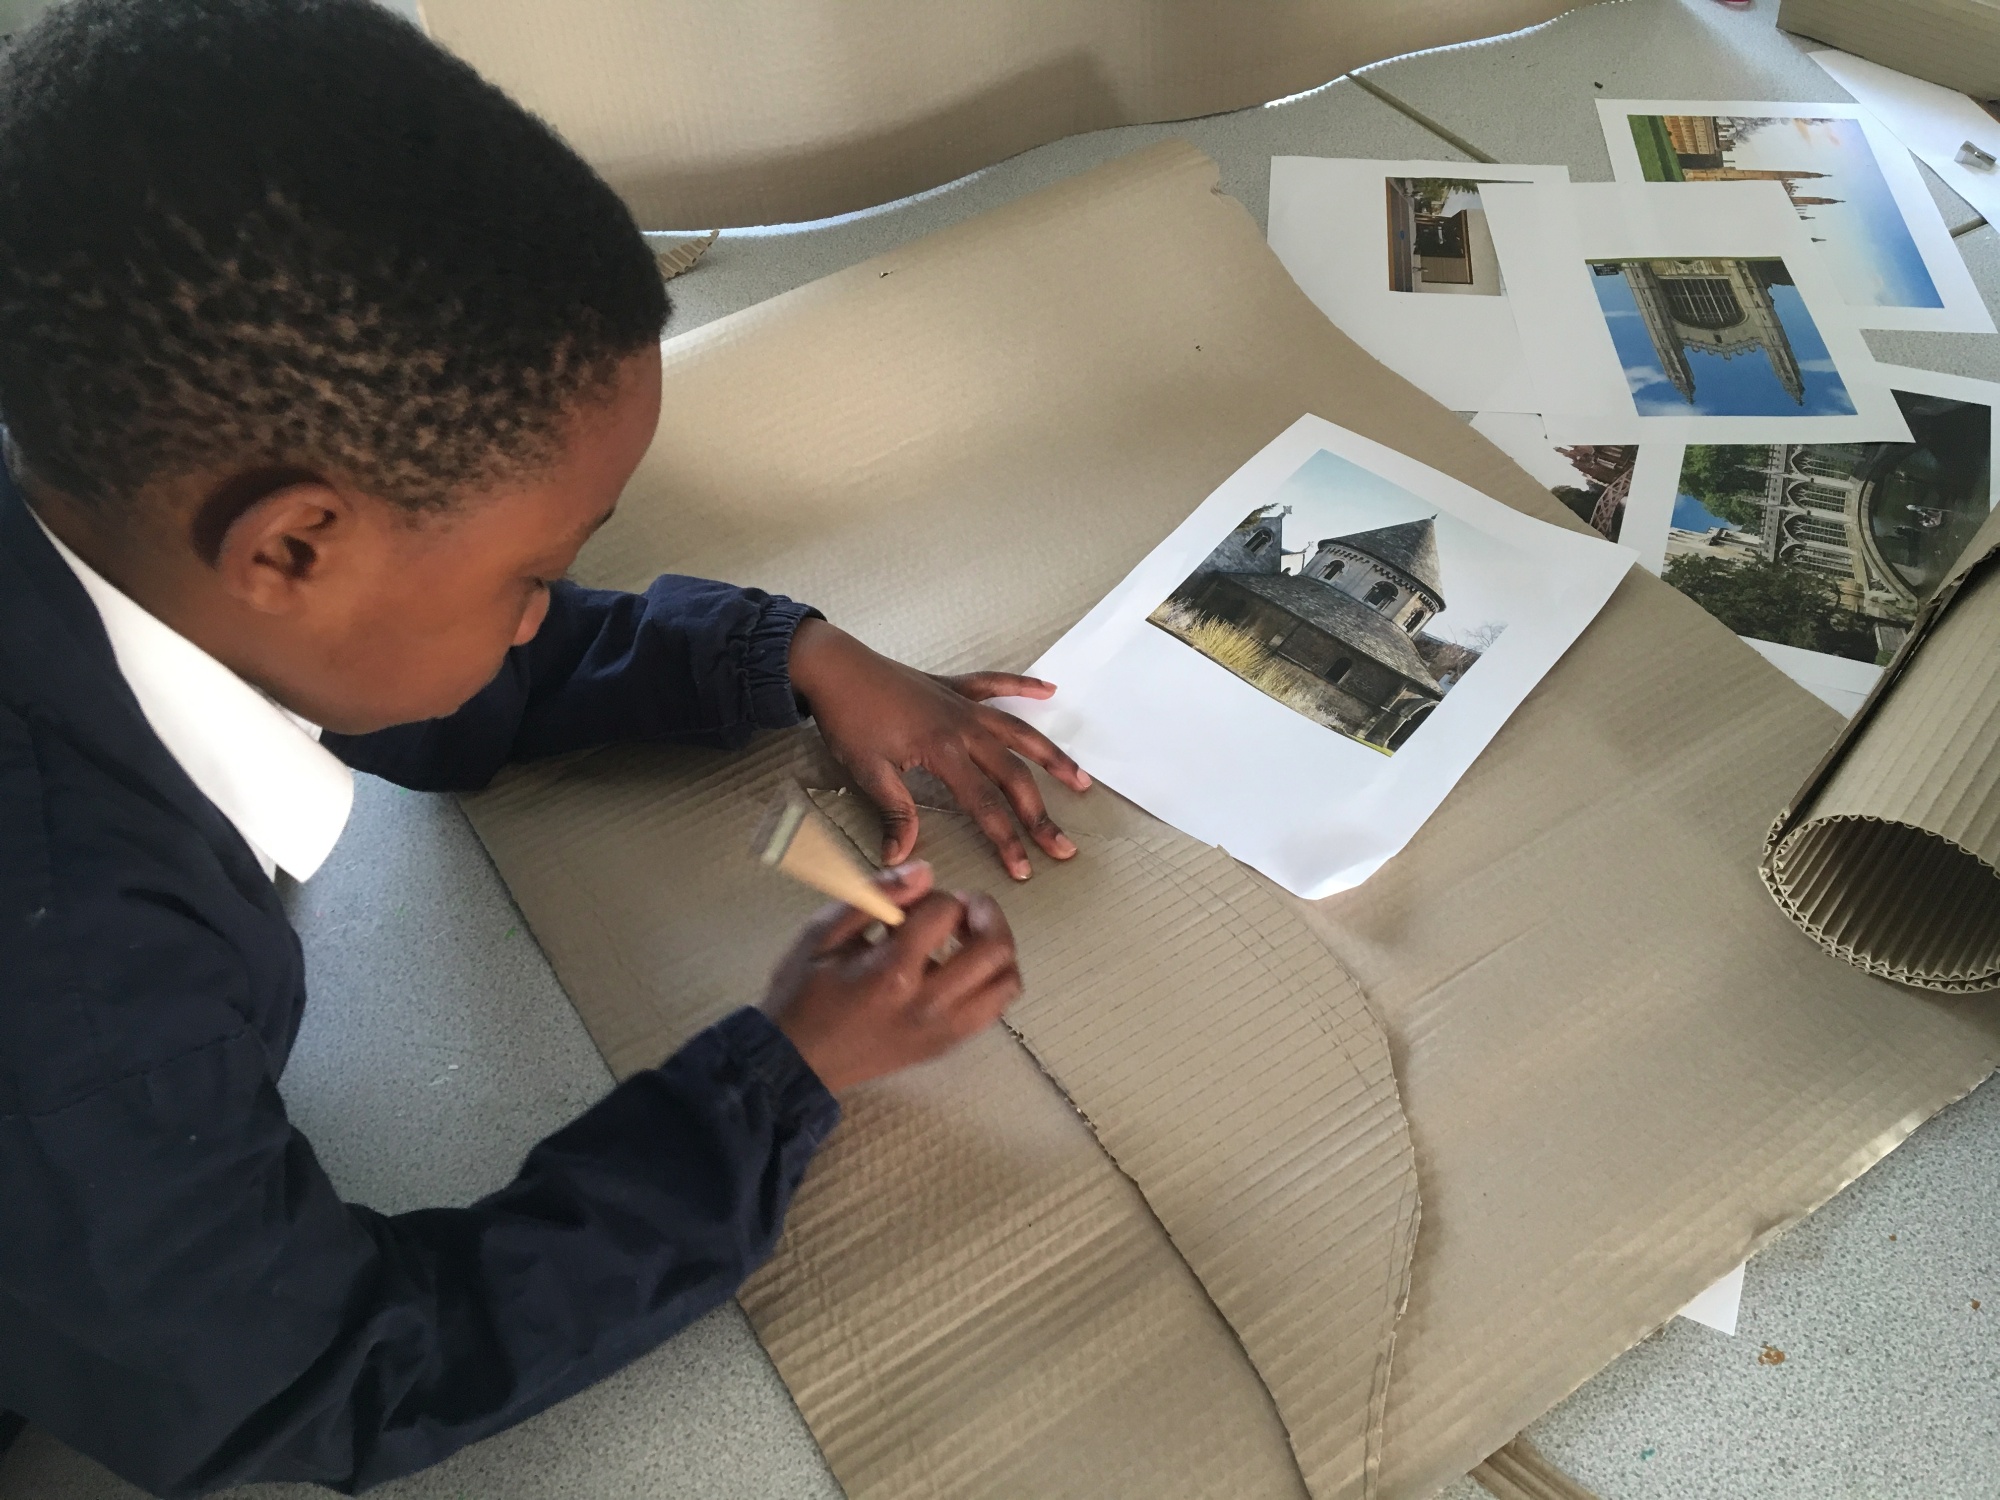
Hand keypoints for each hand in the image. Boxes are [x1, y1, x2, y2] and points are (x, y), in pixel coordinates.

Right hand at [763, 862, 1020, 1092]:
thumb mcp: (822, 933)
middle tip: (960, 909)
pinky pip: (995, 1008)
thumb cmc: (802, 992)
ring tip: (965, 940)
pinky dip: (989, 981)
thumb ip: (875, 896)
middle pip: (996, 947)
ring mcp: (942, 1030)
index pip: (945, 911)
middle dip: (985, 913)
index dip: (934, 894)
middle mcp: (928, 1003)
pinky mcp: (946, 1045)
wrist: (794, 1061)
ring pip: (1007, 981)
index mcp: (892, 971)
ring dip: (995, 949)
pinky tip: (961, 971)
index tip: (913, 901)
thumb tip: (925, 871)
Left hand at [787, 619, 1091, 879]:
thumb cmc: (847, 718)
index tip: (1023, 867)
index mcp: (942, 751)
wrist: (834, 666)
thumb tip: (901, 856)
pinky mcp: (953, 687)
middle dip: (1040, 814)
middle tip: (1063, 845)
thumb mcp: (867, 771)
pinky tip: (1050, 690)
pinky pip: (997, 684)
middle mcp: (963, 727)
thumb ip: (895, 813)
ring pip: (1019, 732)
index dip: (1006, 838)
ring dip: (1052, 757)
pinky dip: (1024, 686)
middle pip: (1013, 775)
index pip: (985, 804)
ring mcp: (962, 705)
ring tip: (1081, 780)